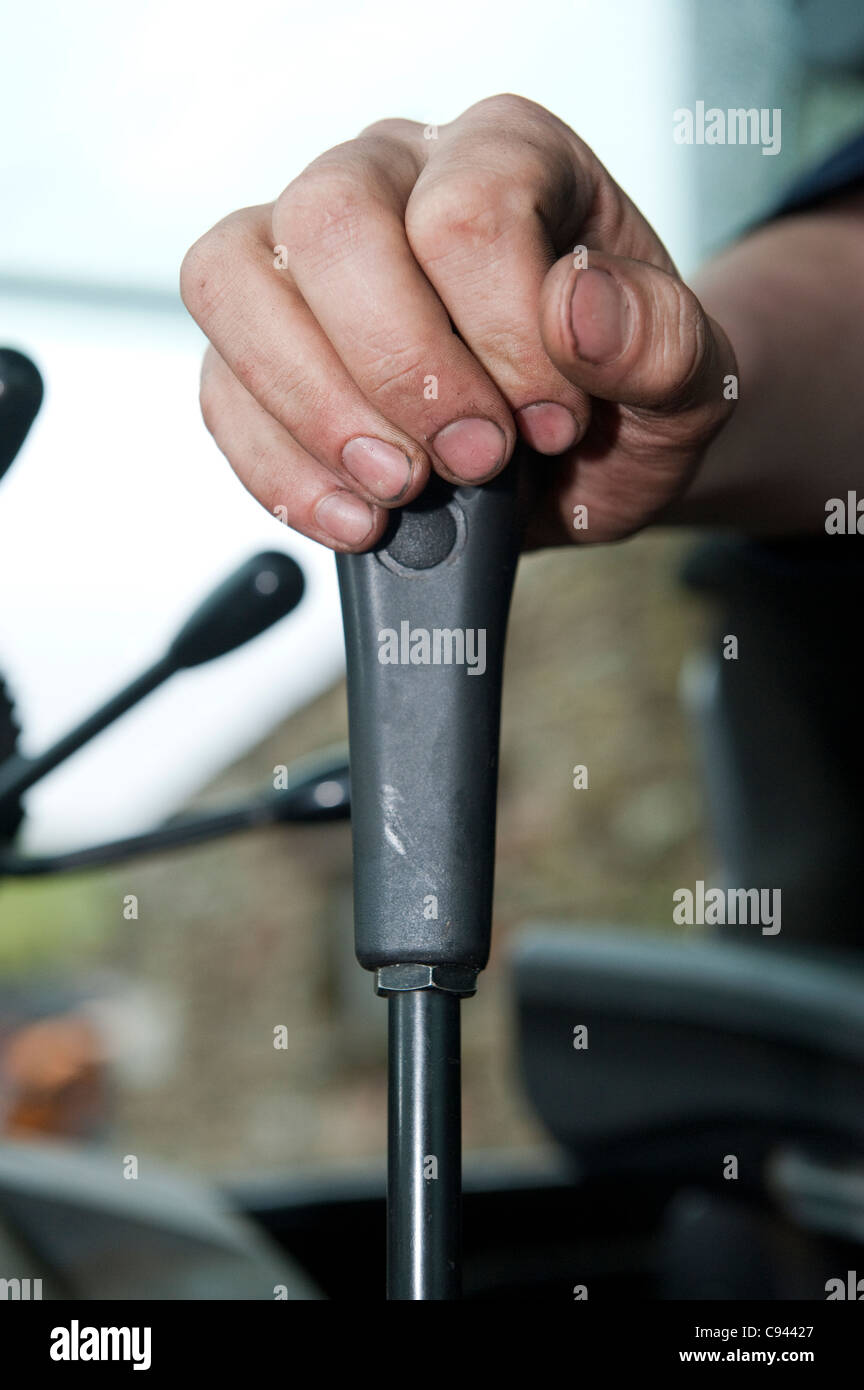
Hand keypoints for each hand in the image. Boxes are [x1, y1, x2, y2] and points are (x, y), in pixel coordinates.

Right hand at [181, 94, 736, 550]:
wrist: (579, 458)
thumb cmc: (622, 399)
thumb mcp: (684, 384)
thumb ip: (661, 342)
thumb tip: (576, 308)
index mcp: (503, 155)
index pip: (465, 209)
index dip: (504, 335)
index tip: (550, 422)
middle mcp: (388, 176)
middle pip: (331, 223)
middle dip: (401, 372)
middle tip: (474, 462)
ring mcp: (303, 253)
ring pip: (235, 280)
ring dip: (317, 411)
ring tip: (402, 491)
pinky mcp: (255, 344)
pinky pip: (218, 386)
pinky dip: (278, 470)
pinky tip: (355, 518)